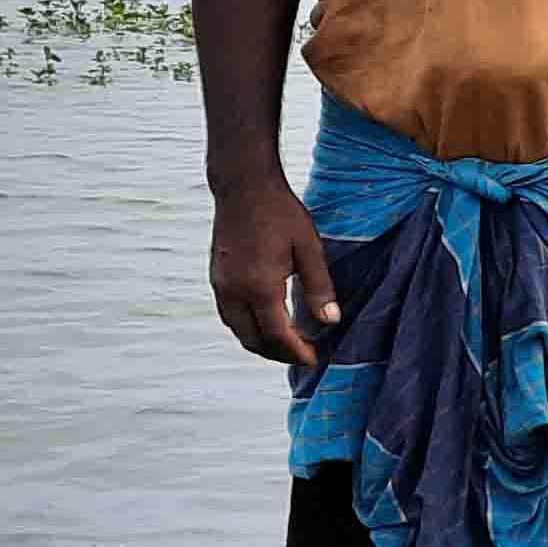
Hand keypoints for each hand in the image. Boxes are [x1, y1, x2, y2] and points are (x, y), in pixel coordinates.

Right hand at [210, 172, 337, 365]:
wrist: (243, 187)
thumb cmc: (281, 213)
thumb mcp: (309, 248)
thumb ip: (319, 287)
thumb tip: (331, 321)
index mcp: (259, 286)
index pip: (276, 335)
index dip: (295, 352)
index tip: (313, 359)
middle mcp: (234, 291)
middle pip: (253, 340)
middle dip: (279, 354)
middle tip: (304, 354)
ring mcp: (221, 285)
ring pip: (238, 330)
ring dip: (261, 343)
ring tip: (288, 343)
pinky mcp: (216, 278)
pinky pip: (229, 315)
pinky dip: (247, 327)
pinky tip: (267, 323)